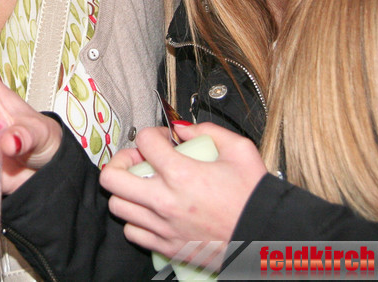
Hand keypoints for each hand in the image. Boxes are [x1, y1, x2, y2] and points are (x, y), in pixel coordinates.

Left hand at [99, 124, 266, 262]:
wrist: (265, 238)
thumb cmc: (255, 199)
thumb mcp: (240, 150)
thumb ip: (208, 131)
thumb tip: (183, 130)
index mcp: (182, 174)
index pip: (143, 141)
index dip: (151, 133)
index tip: (161, 138)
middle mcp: (166, 201)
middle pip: (111, 177)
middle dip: (121, 161)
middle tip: (138, 160)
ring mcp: (163, 227)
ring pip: (118, 205)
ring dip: (127, 191)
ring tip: (143, 185)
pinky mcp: (166, 247)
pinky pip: (132, 233)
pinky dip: (136, 220)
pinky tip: (151, 211)